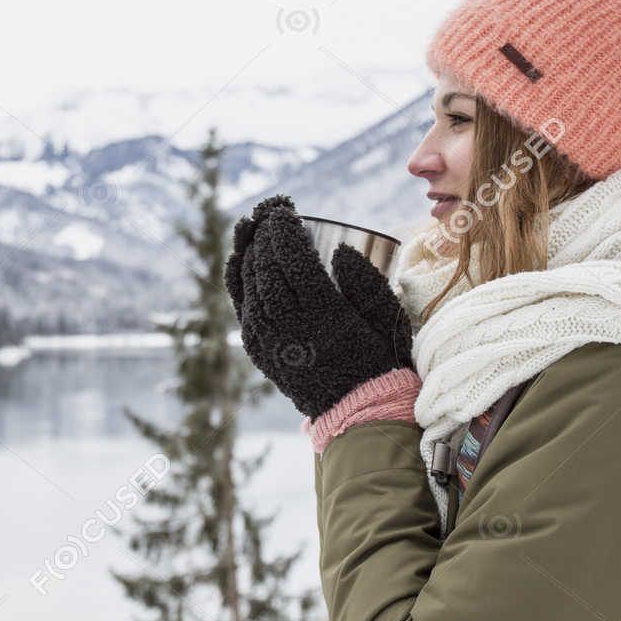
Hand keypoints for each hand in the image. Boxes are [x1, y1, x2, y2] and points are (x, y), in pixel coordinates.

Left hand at [224, 195, 414, 418]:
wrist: (355, 409)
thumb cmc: (377, 358)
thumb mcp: (384, 318)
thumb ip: (365, 282)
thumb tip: (340, 250)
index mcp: (325, 313)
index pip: (293, 259)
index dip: (284, 230)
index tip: (286, 210)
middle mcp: (290, 325)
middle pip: (267, 267)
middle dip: (265, 234)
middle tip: (269, 213)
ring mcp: (269, 338)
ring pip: (250, 284)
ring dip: (249, 251)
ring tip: (254, 227)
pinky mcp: (258, 348)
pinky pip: (241, 306)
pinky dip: (236, 278)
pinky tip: (237, 257)